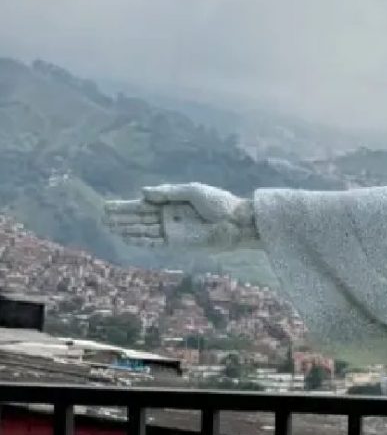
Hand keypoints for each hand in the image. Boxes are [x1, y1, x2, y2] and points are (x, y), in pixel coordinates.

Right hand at [104, 183, 257, 249]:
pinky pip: (155, 243)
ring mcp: (172, 230)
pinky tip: (127, 239)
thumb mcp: (193, 191)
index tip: (107, 206)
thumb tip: (143, 192)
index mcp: (172, 202)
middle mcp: (169, 216)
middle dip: (121, 218)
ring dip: (127, 229)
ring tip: (109, 228)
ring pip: (144, 230)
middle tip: (102, 218)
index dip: (125, 206)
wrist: (237, 222)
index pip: (143, 204)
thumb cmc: (219, 203)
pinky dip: (141, 241)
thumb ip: (167, 192)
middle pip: (140, 217)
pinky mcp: (178, 243)